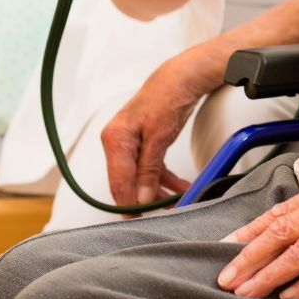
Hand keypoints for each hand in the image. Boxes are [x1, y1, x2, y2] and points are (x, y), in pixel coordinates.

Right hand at [101, 49, 211, 208]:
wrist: (182, 76)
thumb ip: (147, 170)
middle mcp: (118, 141)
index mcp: (115, 139)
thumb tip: (139, 199)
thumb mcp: (158, 138)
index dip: (128, 205)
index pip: (118, 182)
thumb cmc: (168, 98)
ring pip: (140, 177)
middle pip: (128, 181)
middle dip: (145, 199)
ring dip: (158, 191)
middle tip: (163, 213)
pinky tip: (179, 188)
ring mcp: (131, 142)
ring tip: (177, 202)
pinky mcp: (144, 141)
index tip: (138, 222)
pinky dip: (163, 178)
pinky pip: (150, 167)